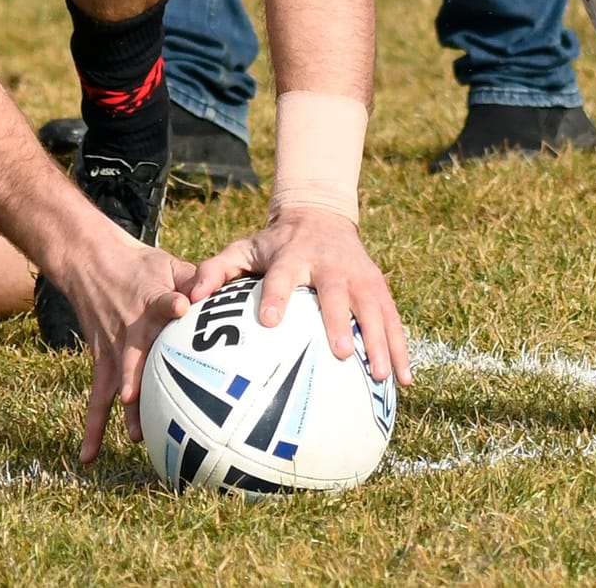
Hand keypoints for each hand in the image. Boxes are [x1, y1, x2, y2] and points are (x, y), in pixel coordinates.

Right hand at [61, 240, 197, 462]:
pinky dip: (94, 428)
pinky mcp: (102, 361)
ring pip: (118, 381)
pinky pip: (97, 398)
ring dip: (127, 409)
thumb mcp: (169, 264)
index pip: (161, 301)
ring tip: (137, 435)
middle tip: (144, 397)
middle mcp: (130, 328)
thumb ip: (198, 281)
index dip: (170, 304)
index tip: (180, 307)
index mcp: (150, 300)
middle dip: (140, 375)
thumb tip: (236, 288)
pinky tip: (90, 457)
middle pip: (136, 353)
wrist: (91, 262)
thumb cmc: (141, 265)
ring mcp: (114, 348)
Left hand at [189, 207, 410, 387]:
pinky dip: (401, 348)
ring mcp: (358, 275)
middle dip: (339, 321)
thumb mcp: (243, 248)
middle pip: (336, 294)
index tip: (269, 321)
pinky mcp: (378, 286)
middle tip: (340, 352)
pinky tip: (405, 381)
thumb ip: (216, 270)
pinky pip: (392, 319)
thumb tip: (190, 297)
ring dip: (380, 342)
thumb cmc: (274, 244)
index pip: (282, 275)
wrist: (320, 215)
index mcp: (292, 256)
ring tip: (382, 377)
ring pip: (373, 309)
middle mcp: (328, 266)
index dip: (276, 295)